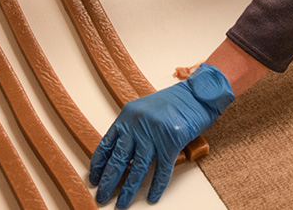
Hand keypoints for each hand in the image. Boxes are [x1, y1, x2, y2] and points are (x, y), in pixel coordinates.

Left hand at [89, 64, 233, 208]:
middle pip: (119, 159)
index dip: (99, 165)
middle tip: (101, 197)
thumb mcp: (145, 109)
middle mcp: (137, 124)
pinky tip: (152, 197)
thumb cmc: (174, 102)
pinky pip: (162, 170)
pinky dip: (157, 186)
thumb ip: (132, 128)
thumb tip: (122, 155)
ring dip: (128, 189)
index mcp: (127, 116)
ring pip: (137, 168)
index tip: (94, 179)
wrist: (198, 93)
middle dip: (108, 181)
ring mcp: (154, 133)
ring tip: (121, 204)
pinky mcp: (172, 142)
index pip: (106, 144)